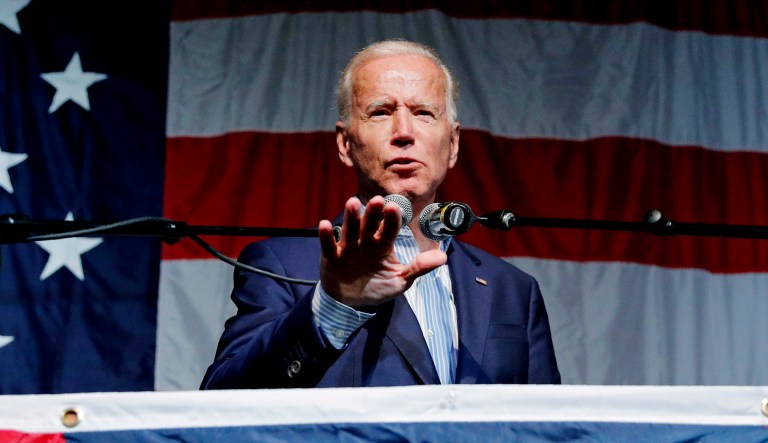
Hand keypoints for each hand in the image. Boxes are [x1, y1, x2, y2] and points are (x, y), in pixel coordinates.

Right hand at [318, 195, 446, 307]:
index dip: (391, 219)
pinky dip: (326, 236)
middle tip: (377, 200)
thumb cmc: (378, 287)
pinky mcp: (331, 256)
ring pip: (350, 230)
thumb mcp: (400, 280)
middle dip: (373, 213)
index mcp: (382, 245)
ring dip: (351, 217)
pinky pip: (328, 245)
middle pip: (369, 225)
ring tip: (353, 203)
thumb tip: (443, 257)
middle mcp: (365, 242)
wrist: (351, 302)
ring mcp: (348, 248)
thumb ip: (419, 267)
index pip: (389, 229)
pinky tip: (325, 225)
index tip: (394, 207)